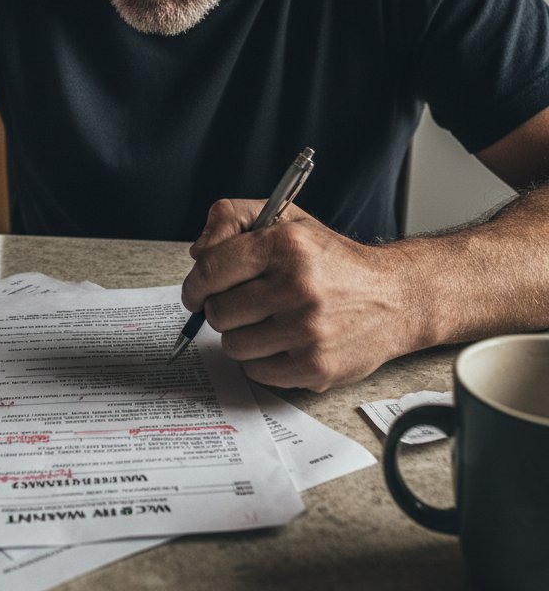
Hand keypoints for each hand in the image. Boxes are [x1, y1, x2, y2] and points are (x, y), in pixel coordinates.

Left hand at [181, 200, 421, 390]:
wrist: (395, 297)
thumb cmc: (331, 260)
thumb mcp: (285, 220)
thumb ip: (232, 219)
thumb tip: (198, 254)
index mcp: (287, 244)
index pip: (211, 268)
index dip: (195, 284)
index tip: (197, 292)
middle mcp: (299, 286)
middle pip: (218, 311)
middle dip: (221, 309)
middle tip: (243, 305)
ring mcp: (308, 330)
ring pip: (233, 345)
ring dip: (242, 336)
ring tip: (267, 323)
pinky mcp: (316, 366)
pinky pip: (256, 371)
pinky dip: (261, 361)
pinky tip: (282, 342)